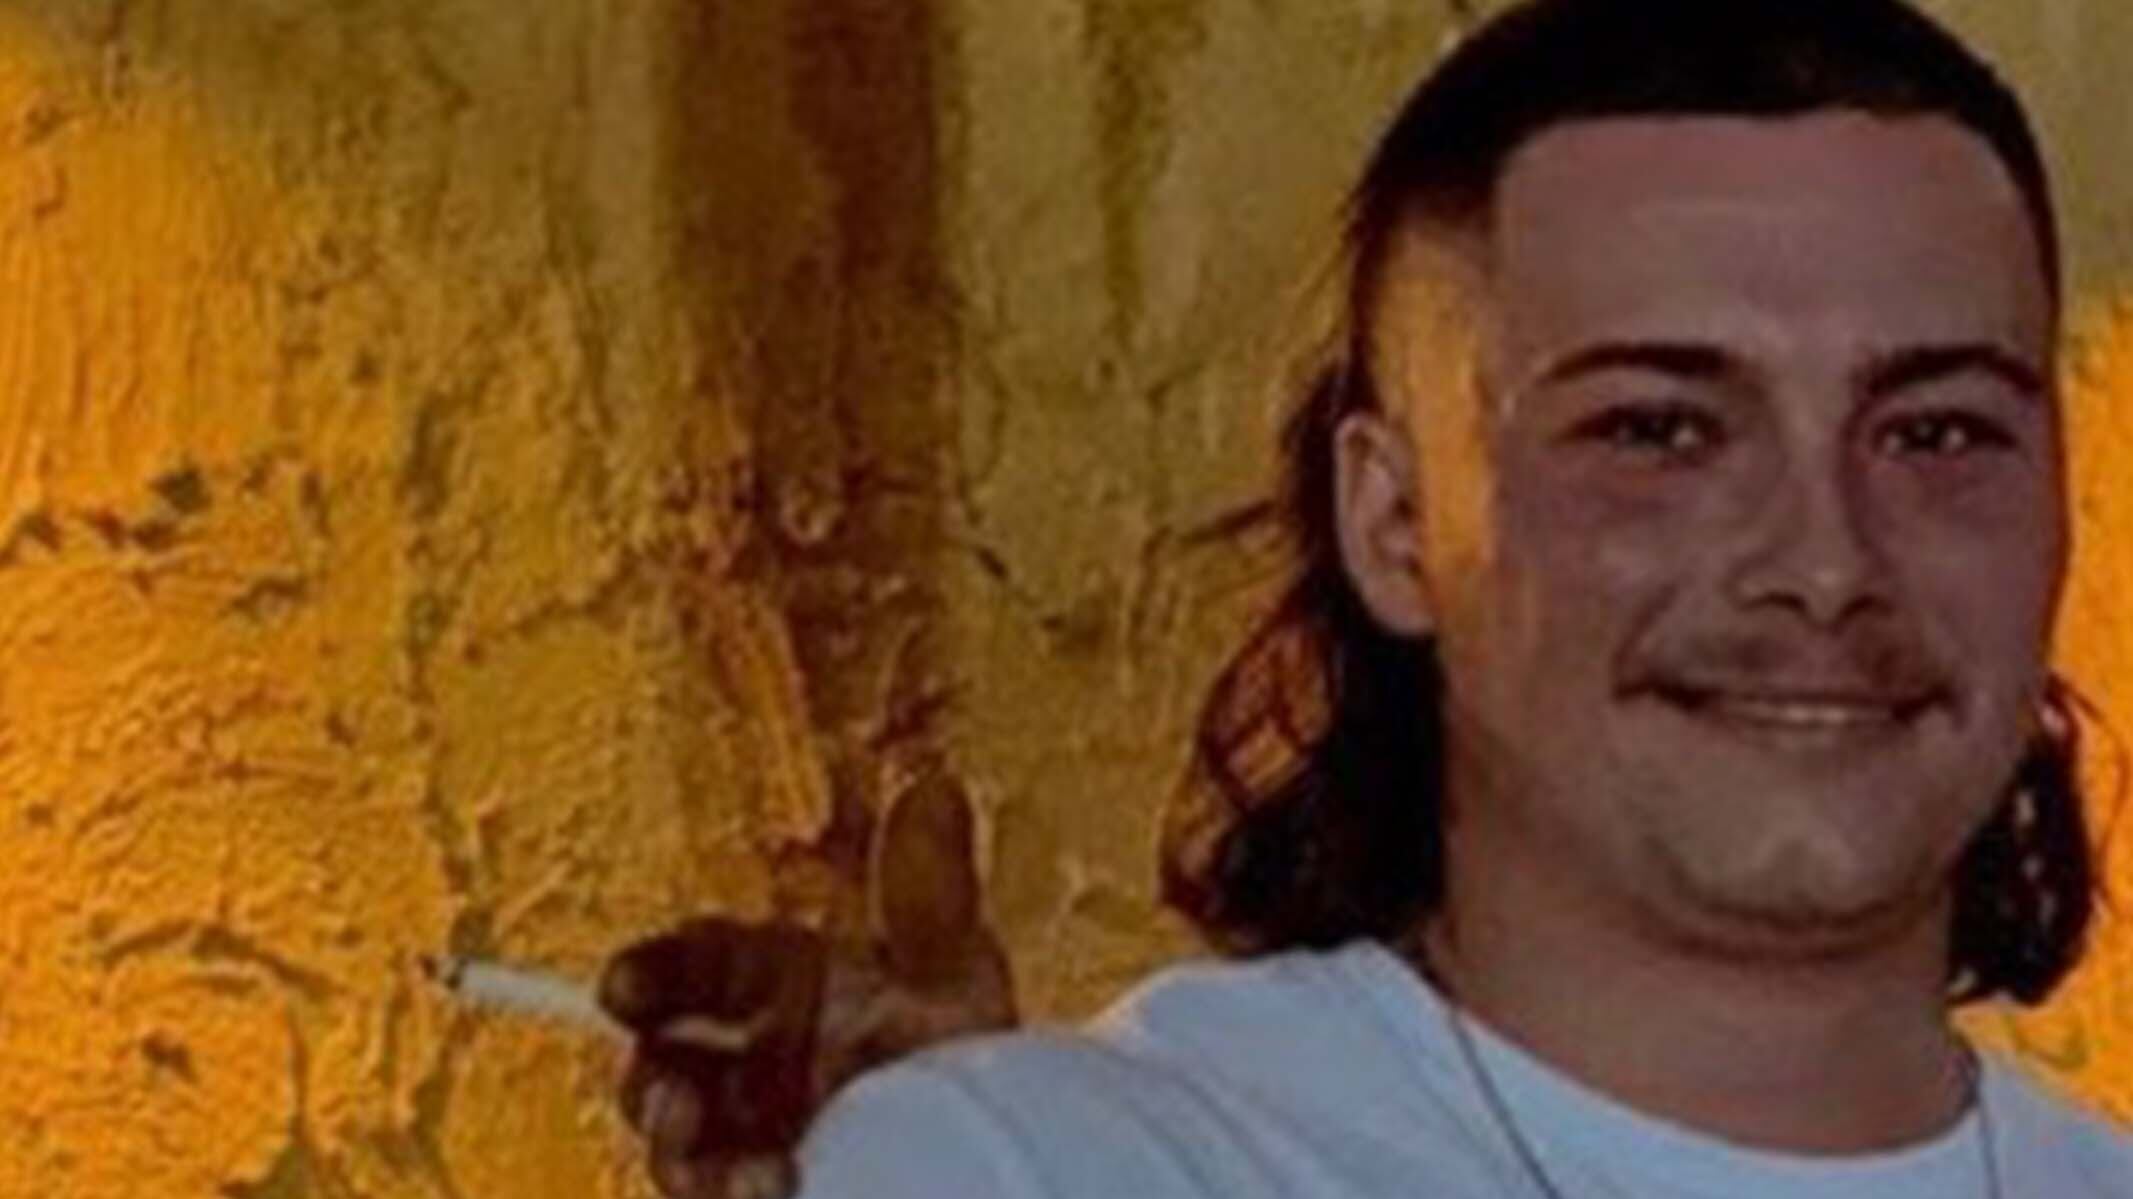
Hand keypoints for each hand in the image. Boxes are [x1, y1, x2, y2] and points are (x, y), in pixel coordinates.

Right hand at [600, 772, 1017, 1198]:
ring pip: (681, 1140)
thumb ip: (927, 889)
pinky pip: (725, 1189)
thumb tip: (933, 783)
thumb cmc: (970, 1056)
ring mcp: (756, 1134)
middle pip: (665, 1062)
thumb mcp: (952, 971)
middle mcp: (756, 1063)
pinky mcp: (767, 1186)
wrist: (998, 1150)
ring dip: (675, 1143)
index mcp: (781, 990)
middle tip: (667, 1091)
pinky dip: (734, 1188)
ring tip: (706, 1148)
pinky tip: (772, 1183)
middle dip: (647, 1076)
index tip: (621, 985)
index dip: (653, 973)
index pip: (699, 968)